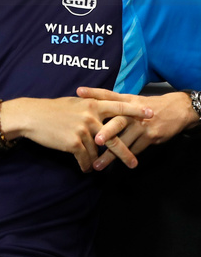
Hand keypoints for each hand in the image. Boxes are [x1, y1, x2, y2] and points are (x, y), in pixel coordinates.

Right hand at [2, 95, 153, 172]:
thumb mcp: (73, 102)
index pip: (119, 107)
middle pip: (114, 138)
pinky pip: (86, 159)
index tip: (150, 115)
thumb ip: (90, 106)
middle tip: (134, 164)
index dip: (135, 111)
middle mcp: (91, 117)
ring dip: (97, 161)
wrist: (31, 116)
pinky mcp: (74, 143)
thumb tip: (101, 110)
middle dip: (125, 153)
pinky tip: (85, 168)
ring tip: (97, 167)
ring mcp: (83, 131)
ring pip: (97, 151)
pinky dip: (86, 165)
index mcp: (92, 104)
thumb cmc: (50, 109)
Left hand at [77, 87, 195, 170]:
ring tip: (97, 164)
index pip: (108, 95)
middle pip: (118, 122)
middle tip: (95, 141)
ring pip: (124, 142)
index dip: (94, 92)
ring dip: (110, 155)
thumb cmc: (147, 106)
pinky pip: (135, 149)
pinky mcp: (150, 137)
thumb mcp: (132, 100)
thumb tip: (88, 103)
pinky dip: (124, 156)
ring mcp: (142, 126)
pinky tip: (115, 164)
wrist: (177, 110)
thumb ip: (113, 103)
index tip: (79, 92)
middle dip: (106, 132)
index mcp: (126, 101)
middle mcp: (133, 113)